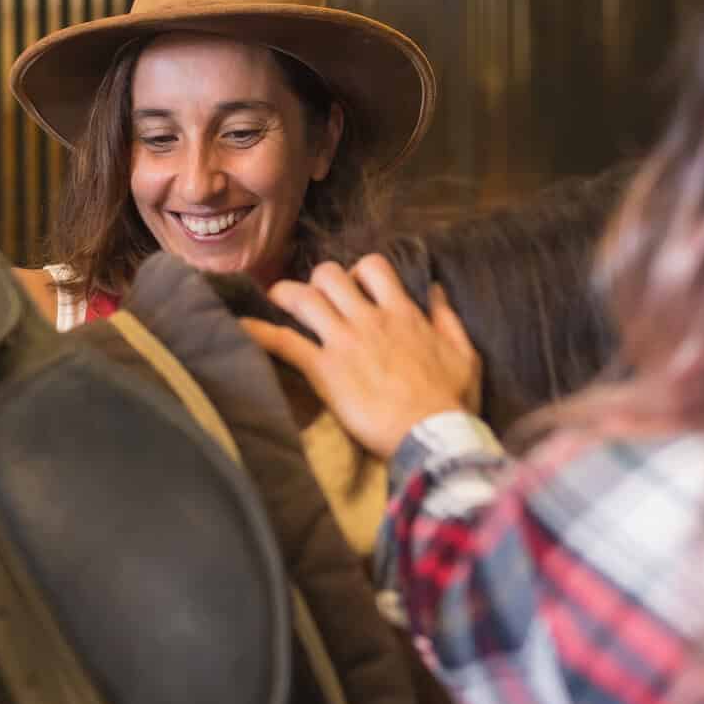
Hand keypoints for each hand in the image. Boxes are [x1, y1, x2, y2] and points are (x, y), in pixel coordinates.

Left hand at [240, 255, 481, 459]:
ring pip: (304, 298)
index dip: (358, 271)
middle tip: (314, 298)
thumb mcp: (464, 353)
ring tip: (274, 301)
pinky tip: (240, 326)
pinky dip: (259, 332)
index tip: (355, 288)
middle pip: (330, 275)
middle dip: (318, 281)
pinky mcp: (325, 370)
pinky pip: (284, 342)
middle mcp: (370, 319)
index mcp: (403, 313)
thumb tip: (436, 290)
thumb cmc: (452, 401)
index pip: (373, 267)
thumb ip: (448, 318)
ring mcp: (345, 343)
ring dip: (284, 296)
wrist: (433, 437)